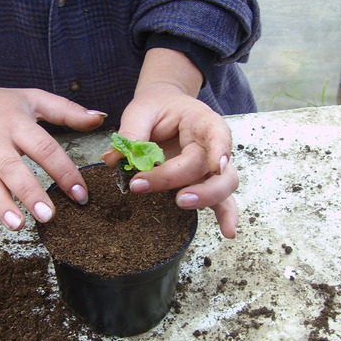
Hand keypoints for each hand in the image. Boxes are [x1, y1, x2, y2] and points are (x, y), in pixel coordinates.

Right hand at [0, 37, 106, 246]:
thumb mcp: (33, 99)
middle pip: (11, 168)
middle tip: (47, 215)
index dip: (63, 171)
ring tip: (17, 225)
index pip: (43, 148)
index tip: (81, 194)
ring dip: (0, 205)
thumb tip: (99, 119)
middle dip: (29, 192)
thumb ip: (67, 111)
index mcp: (16, 124)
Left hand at [102, 80, 239, 238]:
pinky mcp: (203, 182)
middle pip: (217, 169)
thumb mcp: (140, 111)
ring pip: (224, 186)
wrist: (163, 107)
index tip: (218, 165)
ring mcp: (210, 167)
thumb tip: (113, 160)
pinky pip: (220, 201)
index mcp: (201, 122)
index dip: (221, 149)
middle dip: (199, 185)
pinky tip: (227, 233)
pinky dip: (225, 216)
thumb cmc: (156, 108)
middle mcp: (212, 146)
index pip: (217, 133)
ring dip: (206, 199)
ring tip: (182, 204)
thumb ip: (131, 132)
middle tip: (177, 197)